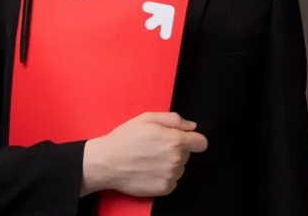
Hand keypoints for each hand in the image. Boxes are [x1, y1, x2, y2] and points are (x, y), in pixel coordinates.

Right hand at [81, 112, 207, 196]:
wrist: (106, 162)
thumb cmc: (125, 138)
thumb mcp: (148, 118)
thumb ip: (174, 120)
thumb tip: (191, 126)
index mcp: (175, 141)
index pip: (201, 143)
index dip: (193, 139)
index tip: (185, 139)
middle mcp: (176, 160)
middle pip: (187, 154)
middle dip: (177, 149)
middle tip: (156, 146)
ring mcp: (170, 176)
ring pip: (180, 168)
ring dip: (170, 163)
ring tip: (150, 158)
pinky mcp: (163, 189)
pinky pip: (172, 180)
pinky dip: (164, 176)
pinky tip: (149, 170)